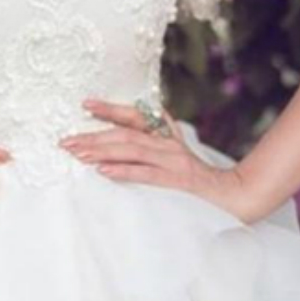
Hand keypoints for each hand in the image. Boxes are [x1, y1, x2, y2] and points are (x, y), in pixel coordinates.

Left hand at [61, 98, 260, 222]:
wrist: (233, 196)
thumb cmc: (197, 181)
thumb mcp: (173, 158)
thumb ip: (149, 150)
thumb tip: (111, 151)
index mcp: (166, 134)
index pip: (135, 116)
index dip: (110, 110)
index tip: (85, 105)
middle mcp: (168, 142)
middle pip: (125, 134)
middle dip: (93, 136)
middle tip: (66, 141)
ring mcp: (174, 160)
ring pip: (132, 150)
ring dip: (102, 151)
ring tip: (78, 154)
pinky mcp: (178, 180)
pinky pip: (146, 174)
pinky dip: (123, 171)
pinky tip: (103, 172)